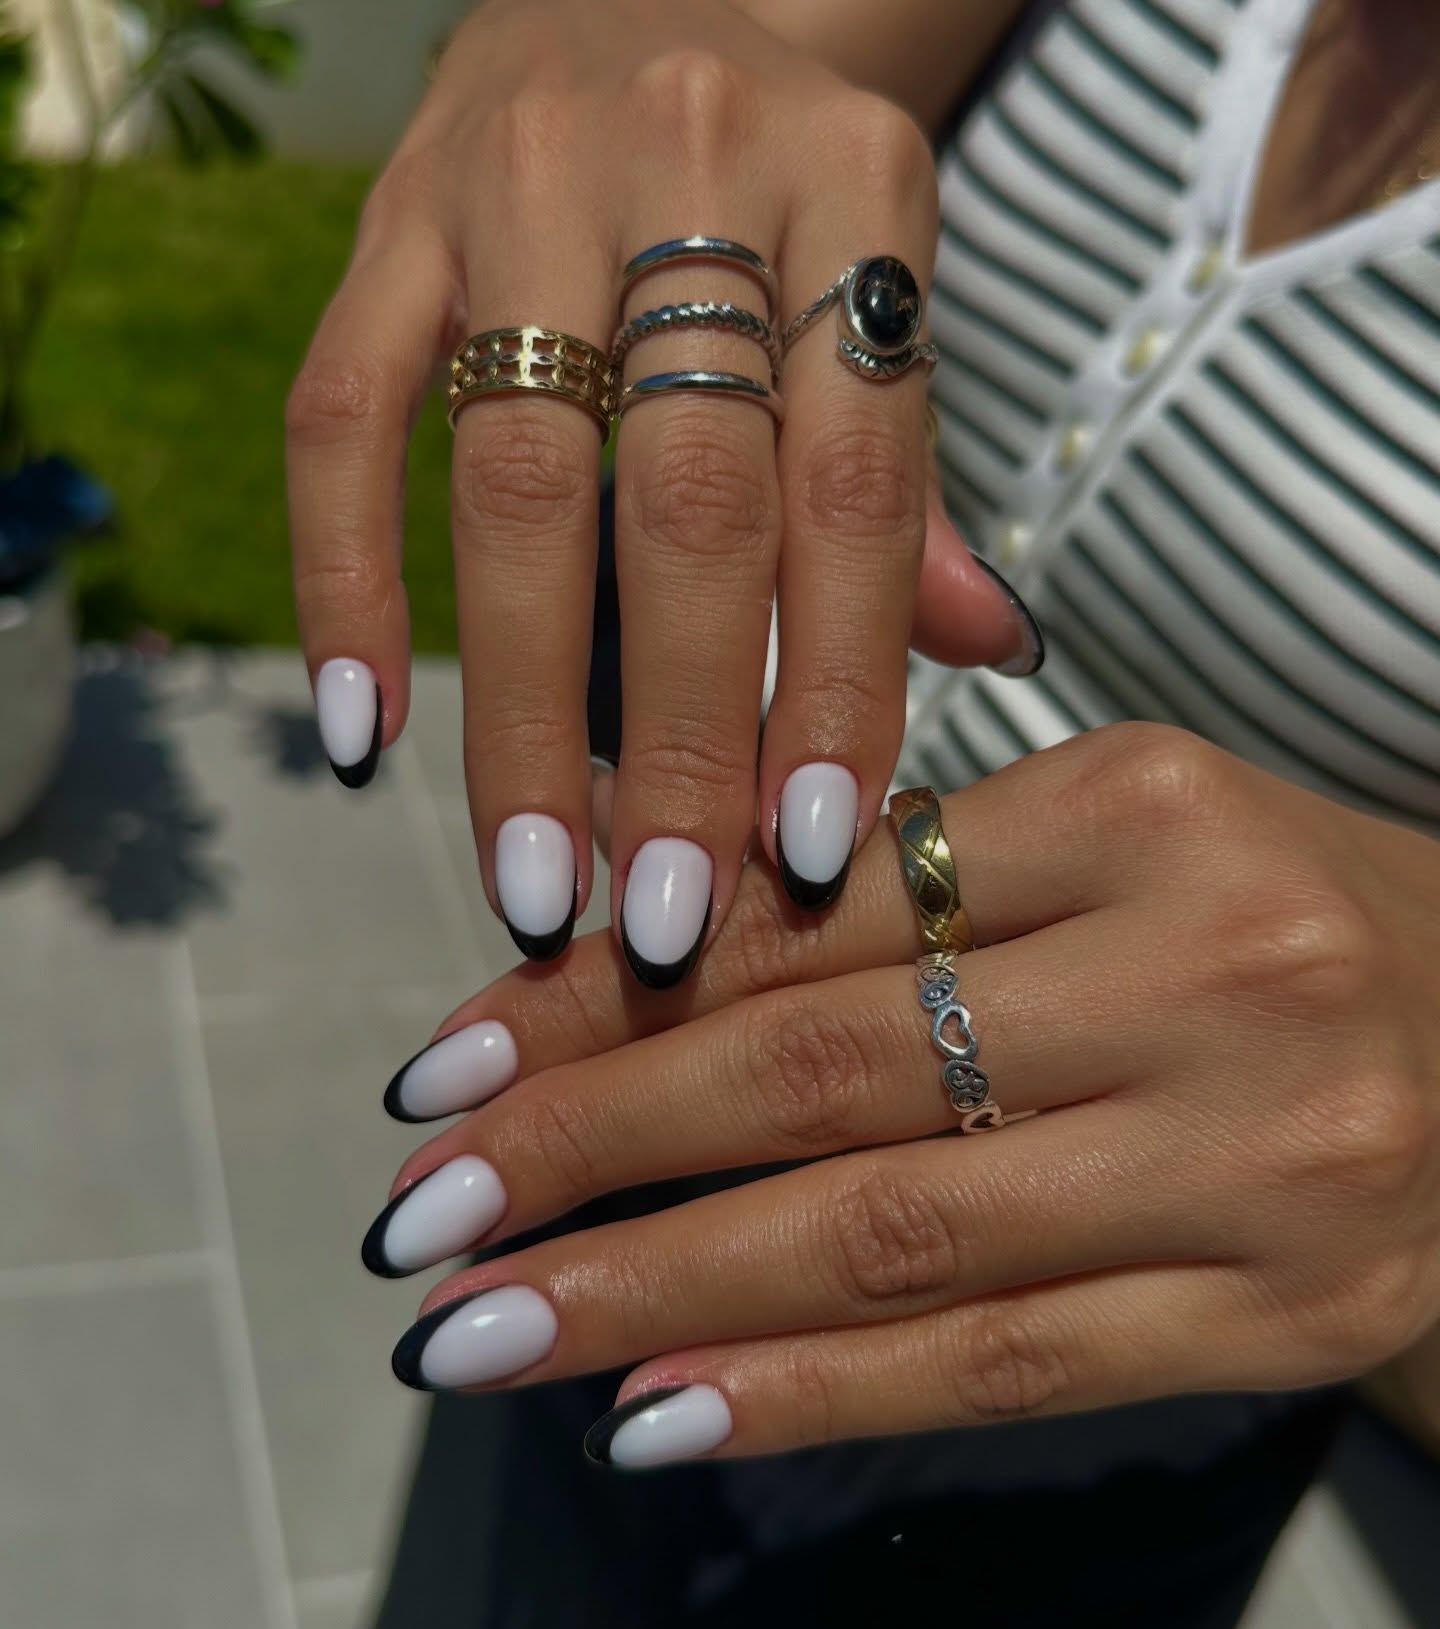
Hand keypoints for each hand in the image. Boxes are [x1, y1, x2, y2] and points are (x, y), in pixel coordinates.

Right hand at [286, 0, 1031, 980]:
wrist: (633, 0)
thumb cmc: (776, 197)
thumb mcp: (877, 292)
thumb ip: (912, 474)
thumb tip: (989, 656)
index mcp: (856, 187)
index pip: (858, 481)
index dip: (839, 677)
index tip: (809, 852)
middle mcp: (688, 164)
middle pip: (687, 500)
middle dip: (686, 734)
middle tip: (671, 919)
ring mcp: (514, 182)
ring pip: (513, 483)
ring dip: (525, 710)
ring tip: (537, 878)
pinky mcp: (387, 218)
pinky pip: (340, 417)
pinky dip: (345, 585)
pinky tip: (359, 735)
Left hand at [360, 722, 1439, 1464]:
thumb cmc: (1244, 916)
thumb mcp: (1085, 838)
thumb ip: (872, 875)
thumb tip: (611, 923)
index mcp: (1142, 805)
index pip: (812, 909)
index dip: (612, 991)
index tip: (452, 1059)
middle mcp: (1212, 974)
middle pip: (832, 1071)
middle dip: (591, 1146)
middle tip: (424, 1209)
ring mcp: (1260, 1158)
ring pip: (892, 1236)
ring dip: (656, 1292)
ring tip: (485, 1330)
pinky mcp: (1281, 1314)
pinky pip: (1001, 1364)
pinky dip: (810, 1391)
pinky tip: (657, 1407)